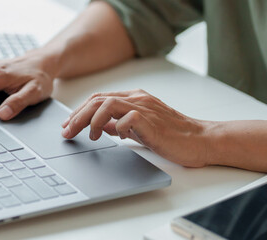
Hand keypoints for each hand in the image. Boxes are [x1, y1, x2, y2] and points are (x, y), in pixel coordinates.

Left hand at [61, 89, 211, 167]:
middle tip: (67, 132)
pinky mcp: (153, 121)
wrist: (200, 140)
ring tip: (88, 136)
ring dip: (91, 121)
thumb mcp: (138, 128)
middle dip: (77, 117)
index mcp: (133, 98)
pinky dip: (117, 127)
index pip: (98, 99)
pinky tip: (117, 138)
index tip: (66, 126)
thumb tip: (99, 126)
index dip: (78, 112)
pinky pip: (128, 118)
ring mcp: (145, 108)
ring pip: (108, 104)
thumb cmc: (172, 135)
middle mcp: (137, 99)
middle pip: (97, 100)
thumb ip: (119, 124)